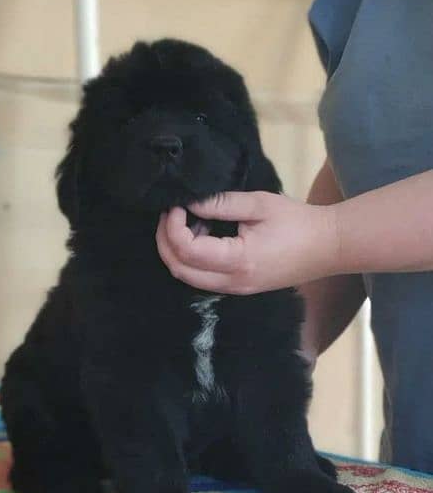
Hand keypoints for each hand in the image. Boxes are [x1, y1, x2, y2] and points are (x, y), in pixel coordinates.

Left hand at [156, 191, 338, 294]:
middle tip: (169, 214)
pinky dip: (192, 260)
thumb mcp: (259, 205)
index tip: (177, 205)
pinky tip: (201, 236)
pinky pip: (203, 279)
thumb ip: (221, 203)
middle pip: (180, 270)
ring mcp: (236, 290)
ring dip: (177, 252)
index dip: (173, 226)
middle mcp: (232, 283)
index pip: (187, 250)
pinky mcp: (239, 288)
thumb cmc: (297, 221)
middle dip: (165, 242)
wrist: (329, 247)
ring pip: (189, 278)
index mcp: (238, 261)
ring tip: (185, 222)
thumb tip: (189, 203)